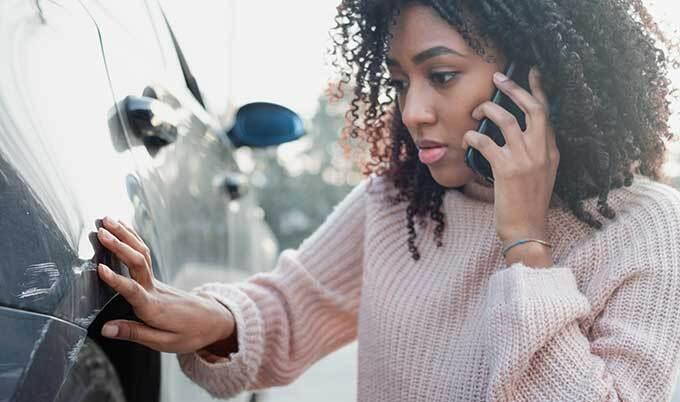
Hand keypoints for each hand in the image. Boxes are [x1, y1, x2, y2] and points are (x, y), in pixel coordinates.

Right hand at [96, 217, 234, 353]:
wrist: (212, 321)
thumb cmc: (189, 334)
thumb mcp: (163, 342)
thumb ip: (133, 333)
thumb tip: (105, 329)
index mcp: (154, 308)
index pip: (133, 291)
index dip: (116, 281)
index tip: (100, 268)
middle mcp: (155, 289)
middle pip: (138, 263)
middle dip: (119, 246)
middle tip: (100, 232)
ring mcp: (156, 281)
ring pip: (141, 252)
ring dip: (124, 235)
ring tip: (106, 220)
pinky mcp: (156, 278)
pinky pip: (143, 253)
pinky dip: (132, 238)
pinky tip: (121, 227)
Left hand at [462, 67, 558, 247]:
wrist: (527, 230)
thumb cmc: (528, 205)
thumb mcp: (541, 175)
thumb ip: (534, 153)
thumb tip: (513, 133)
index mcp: (552, 152)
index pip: (547, 113)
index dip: (539, 90)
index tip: (532, 72)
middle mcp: (542, 152)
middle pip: (533, 109)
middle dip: (515, 89)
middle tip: (498, 77)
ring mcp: (526, 160)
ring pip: (508, 121)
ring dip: (489, 110)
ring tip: (476, 110)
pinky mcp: (507, 170)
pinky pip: (487, 143)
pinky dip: (474, 135)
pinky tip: (467, 136)